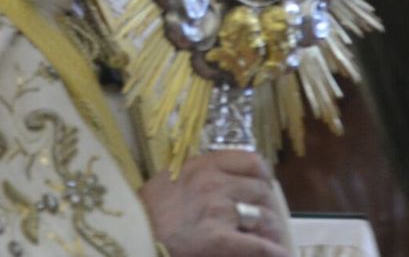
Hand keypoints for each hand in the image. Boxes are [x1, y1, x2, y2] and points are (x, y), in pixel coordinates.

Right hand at [140, 150, 291, 256]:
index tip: (262, 187)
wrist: (130, 238)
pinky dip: (274, 253)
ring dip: (271, 232)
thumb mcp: (169, 181)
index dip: (263, 177)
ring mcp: (217, 211)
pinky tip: (278, 256)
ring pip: (265, 217)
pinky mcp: (219, 241)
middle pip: (262, 191)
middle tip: (266, 225)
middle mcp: (212, 183)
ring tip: (271, 243)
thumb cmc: (146, 215)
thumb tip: (227, 185)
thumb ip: (198, 177)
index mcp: (201, 166)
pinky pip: (262, 247)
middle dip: (267, 209)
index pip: (251, 161)